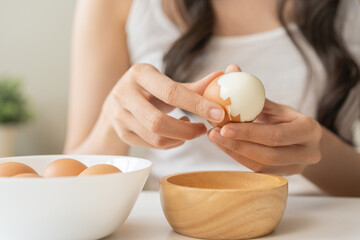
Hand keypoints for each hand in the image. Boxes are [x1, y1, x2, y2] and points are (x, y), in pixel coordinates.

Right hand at [102, 64, 224, 148]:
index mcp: (139, 74)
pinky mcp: (122, 133)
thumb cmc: (149, 89)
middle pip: (158, 122)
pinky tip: (177, 134)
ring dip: (181, 138)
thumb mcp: (166, 82)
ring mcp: (119, 116)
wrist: (117, 102)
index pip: (170, 92)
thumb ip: (193, 86)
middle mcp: (124, 94)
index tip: (219, 113)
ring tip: (192, 130)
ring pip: (155, 137)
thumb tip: (221, 77)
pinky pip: (152, 145)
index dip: (197, 104)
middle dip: (187, 130)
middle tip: (204, 129)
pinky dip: (171, 143)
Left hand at [208, 65, 321, 174]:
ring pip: (261, 166)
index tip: (223, 126)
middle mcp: (308, 153)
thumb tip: (231, 68)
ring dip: (233, 152)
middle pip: (268, 155)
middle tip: (213, 134)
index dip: (248, 133)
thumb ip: (253, 92)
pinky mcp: (282, 177)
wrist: (298, 138)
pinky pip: (257, 171)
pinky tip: (222, 146)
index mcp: (309, 131)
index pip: (276, 136)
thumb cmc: (284, 117)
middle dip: (237, 145)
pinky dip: (237, 158)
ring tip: (213, 138)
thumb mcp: (274, 105)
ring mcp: (296, 168)